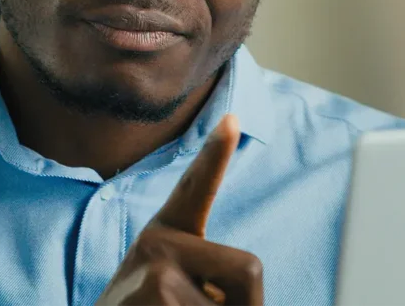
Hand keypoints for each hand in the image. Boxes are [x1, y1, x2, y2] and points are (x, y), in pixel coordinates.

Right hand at [94, 114, 262, 305]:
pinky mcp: (156, 297)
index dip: (215, 154)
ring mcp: (154, 272)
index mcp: (166, 234)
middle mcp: (158, 243)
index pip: (195, 188)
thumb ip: (207, 271)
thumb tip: (247, 274)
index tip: (232, 118)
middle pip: (250, 269)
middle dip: (247, 305)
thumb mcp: (172, 288)